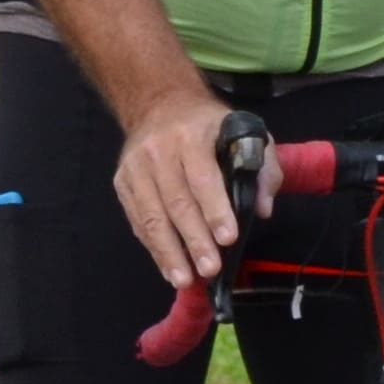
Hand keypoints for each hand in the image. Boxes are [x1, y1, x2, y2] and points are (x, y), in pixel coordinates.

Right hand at [113, 97, 263, 288]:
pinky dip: (153, 246)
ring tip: (185, 279)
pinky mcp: (122, 183)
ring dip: (168, 251)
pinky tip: (168, 267)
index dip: (215, 210)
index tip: (228, 239)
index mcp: (190, 137)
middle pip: (175, 202)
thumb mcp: (247, 133)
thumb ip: (261, 169)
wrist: (158, 104)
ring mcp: (135, 168)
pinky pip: (138, 219)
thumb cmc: (209, 125)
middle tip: (210, 269)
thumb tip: (261, 210)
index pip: (203, 179)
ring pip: (151, 216)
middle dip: (193, 240)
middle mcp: (157, 152)